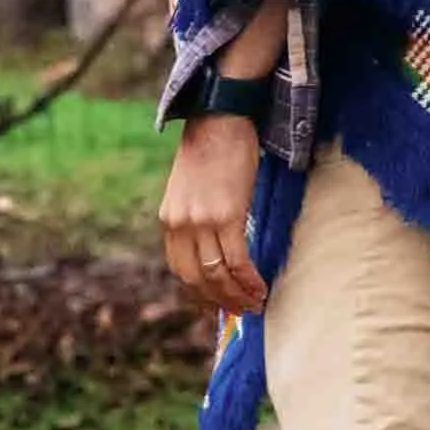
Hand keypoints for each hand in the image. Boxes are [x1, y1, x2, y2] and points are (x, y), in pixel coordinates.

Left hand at [160, 114, 265, 315]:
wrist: (218, 117)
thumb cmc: (210, 149)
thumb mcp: (190, 189)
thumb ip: (195, 217)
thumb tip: (212, 244)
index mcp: (169, 220)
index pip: (180, 270)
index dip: (199, 293)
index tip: (216, 305)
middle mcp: (180, 224)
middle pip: (197, 278)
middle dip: (220, 301)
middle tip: (241, 312)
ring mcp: (202, 221)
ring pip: (218, 274)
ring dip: (238, 295)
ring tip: (254, 304)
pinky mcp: (226, 215)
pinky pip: (237, 260)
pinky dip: (249, 279)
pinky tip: (260, 288)